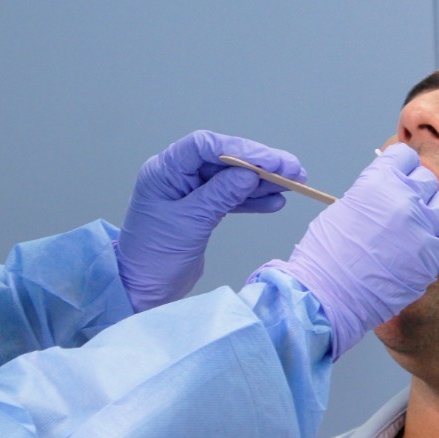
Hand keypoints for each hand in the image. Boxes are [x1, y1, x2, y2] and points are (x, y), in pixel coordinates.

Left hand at [118, 130, 304, 312]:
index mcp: (164, 171)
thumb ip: (219, 196)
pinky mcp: (202, 210)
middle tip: (294, 169)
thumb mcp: (190, 224)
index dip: (239, 149)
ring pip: (231, 178)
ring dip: (262, 181)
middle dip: (259, 163)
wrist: (143, 291)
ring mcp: (191, 192)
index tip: (269, 161)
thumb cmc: (155, 257)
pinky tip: (275, 202)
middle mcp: (177, 175)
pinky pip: (231, 198)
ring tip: (294, 183)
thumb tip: (249, 174)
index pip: (204, 146)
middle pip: (223, 159)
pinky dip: (253, 200)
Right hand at [257, 143, 438, 357]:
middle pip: (426, 179)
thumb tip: (391, 192)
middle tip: (405, 206)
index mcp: (378, 180)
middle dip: (416, 190)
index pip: (405, 156)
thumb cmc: (327, 254)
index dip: (401, 167)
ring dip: (433, 211)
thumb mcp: (345, 207)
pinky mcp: (434, 255)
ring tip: (419, 225)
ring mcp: (422, 227)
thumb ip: (373, 193)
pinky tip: (428, 244)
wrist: (328, 294)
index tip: (400, 176)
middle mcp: (404, 197)